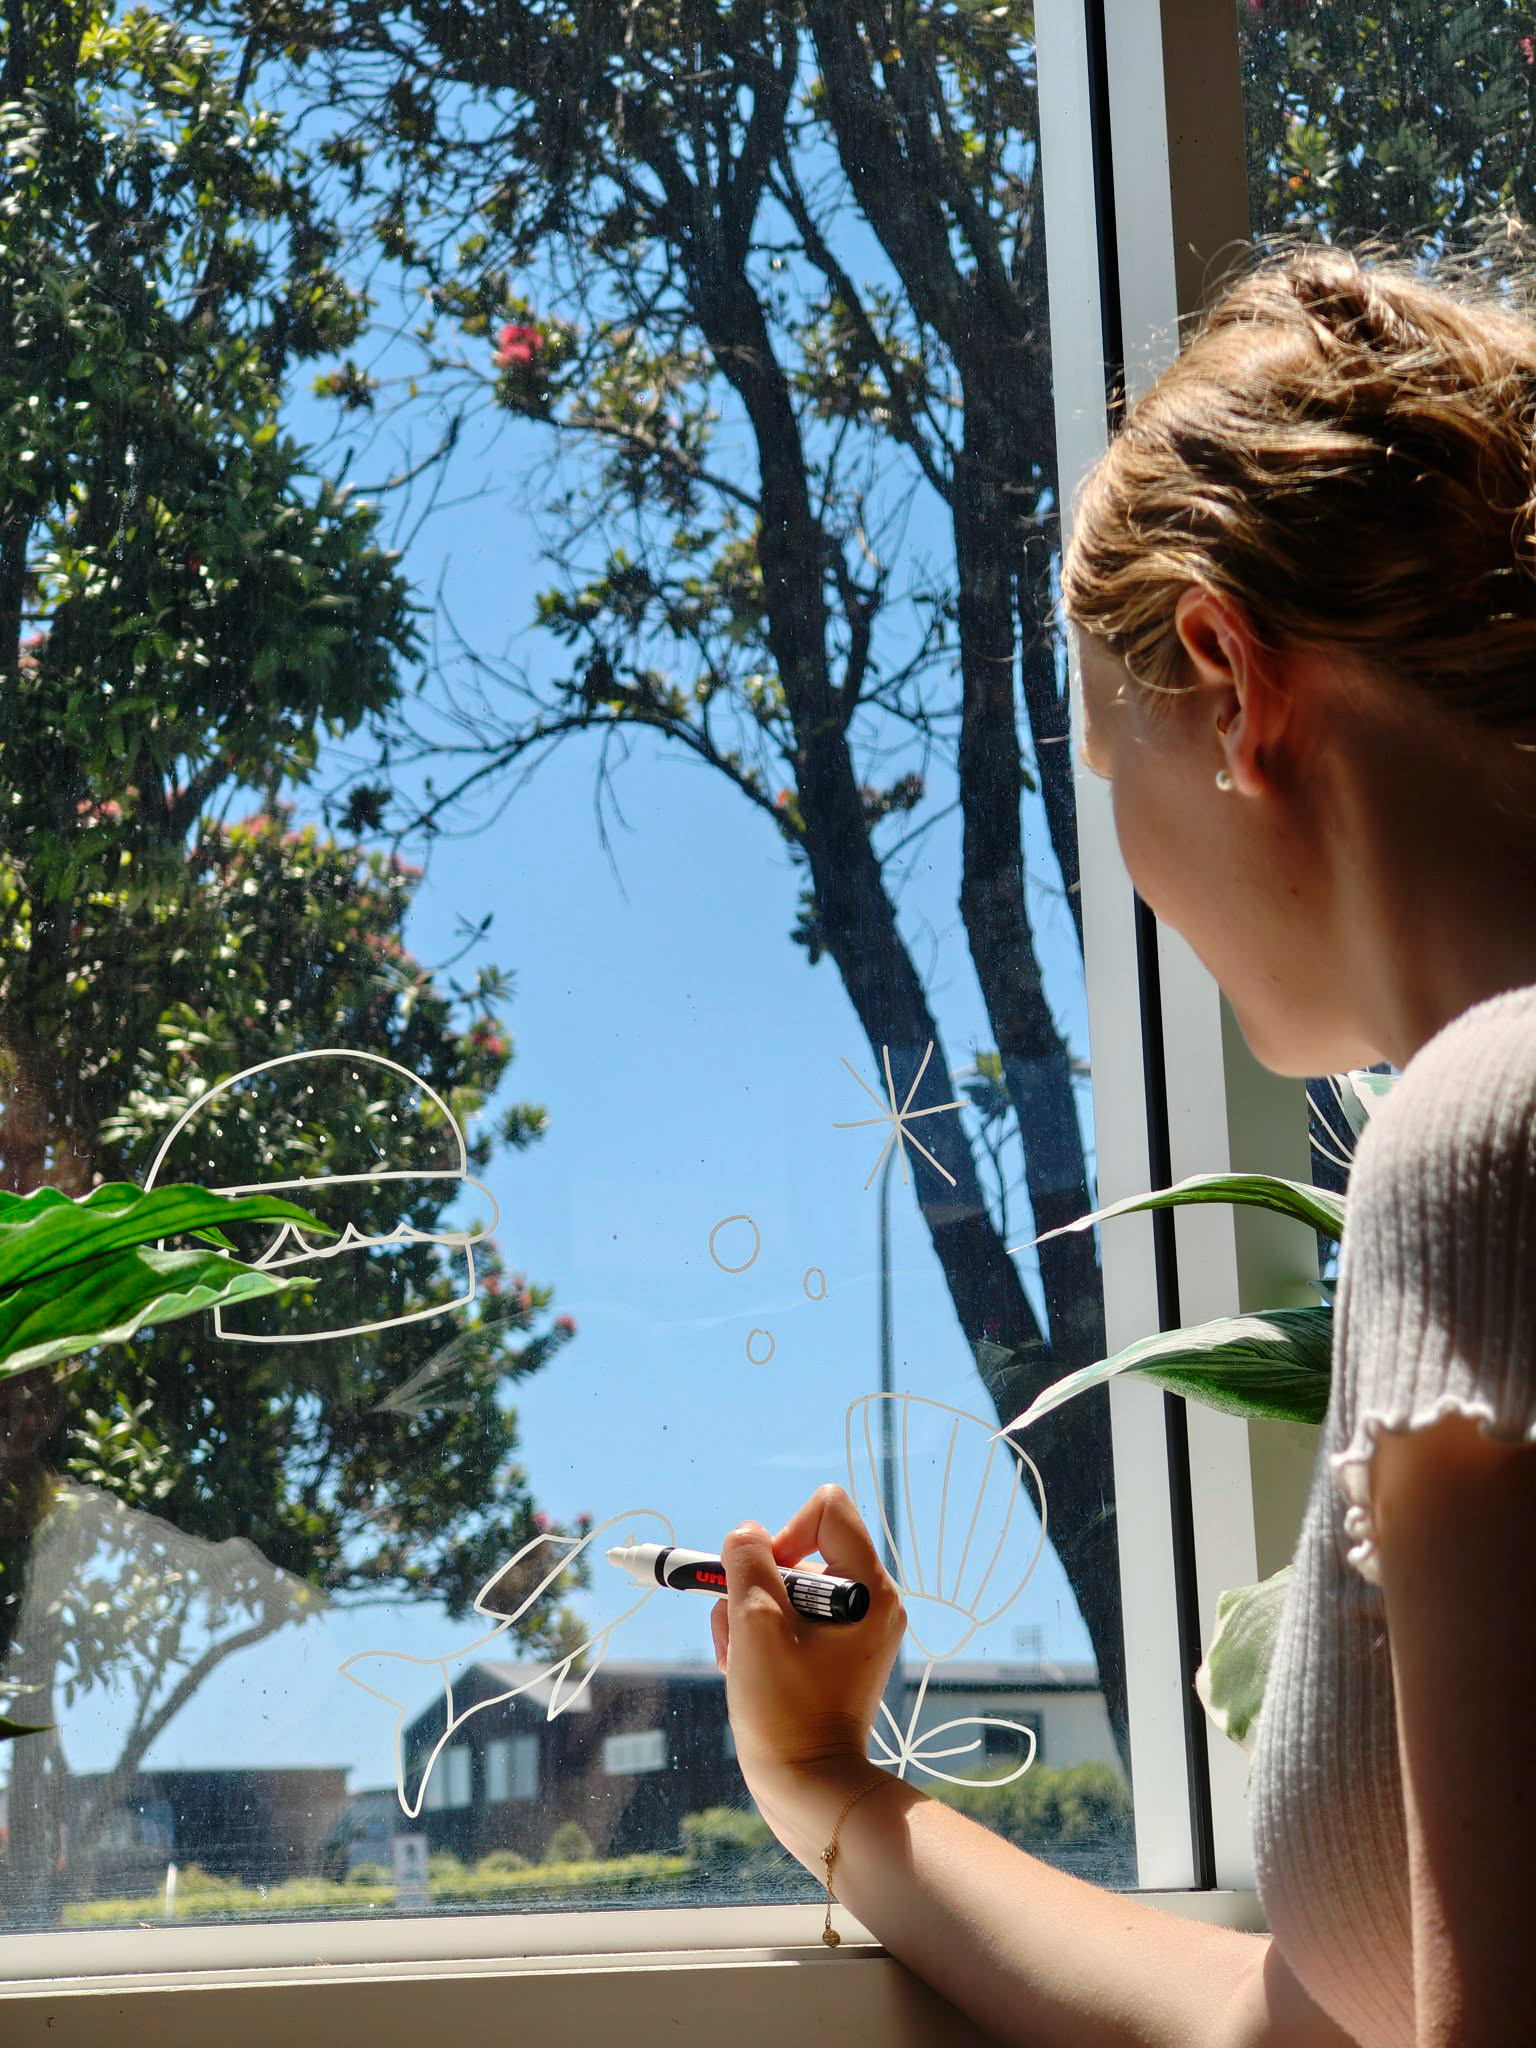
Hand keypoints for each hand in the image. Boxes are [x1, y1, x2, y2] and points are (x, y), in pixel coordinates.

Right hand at [711, 1484, 905, 1867]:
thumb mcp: (755, 1628)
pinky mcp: (835, 1652)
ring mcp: (854, 1628)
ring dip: (748, 1616)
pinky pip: (789, 1618)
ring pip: (784, 1587)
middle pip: (799, 1549)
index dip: (785, 1533)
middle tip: (744, 1637)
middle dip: (756, 1587)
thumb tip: (747, 1533)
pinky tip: (747, 1673)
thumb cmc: (785, 1713)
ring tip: (741, 1663)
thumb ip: (748, 1566)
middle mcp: (871, 1601)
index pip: (827, 1508)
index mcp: (868, 1589)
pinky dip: (760, 1637)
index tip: (765, 1583)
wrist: (810, 1792)